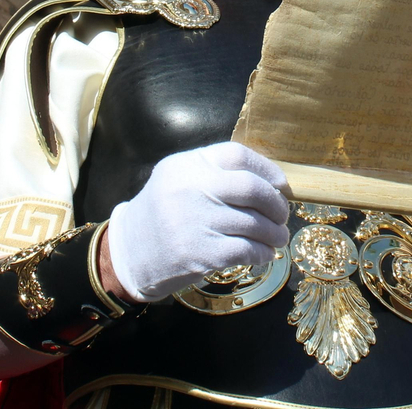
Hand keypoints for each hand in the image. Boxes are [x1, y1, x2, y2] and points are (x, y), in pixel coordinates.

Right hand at [105, 142, 290, 302]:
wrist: (129, 252)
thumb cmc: (162, 213)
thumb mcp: (178, 178)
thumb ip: (214, 171)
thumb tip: (268, 181)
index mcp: (188, 164)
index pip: (238, 155)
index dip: (267, 169)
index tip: (280, 184)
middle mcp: (191, 188)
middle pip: (251, 188)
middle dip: (276, 204)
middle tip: (282, 215)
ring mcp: (196, 221)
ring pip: (254, 223)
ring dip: (274, 233)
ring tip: (278, 237)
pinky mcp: (201, 253)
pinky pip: (246, 250)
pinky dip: (263, 253)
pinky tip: (264, 254)